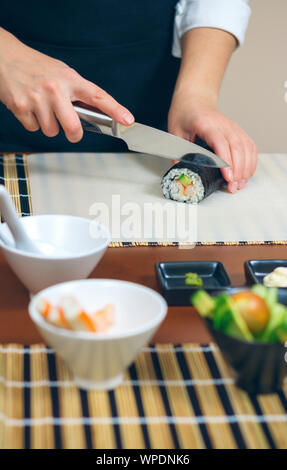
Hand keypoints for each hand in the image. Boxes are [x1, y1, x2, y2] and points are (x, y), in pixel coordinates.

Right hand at [0, 28, 133, 141]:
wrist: (5, 57)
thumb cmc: (36, 67)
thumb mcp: (62, 73)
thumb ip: (77, 92)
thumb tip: (95, 112)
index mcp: (70, 79)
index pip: (98, 95)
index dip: (115, 109)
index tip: (128, 120)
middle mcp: (55, 88)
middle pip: (73, 127)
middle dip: (74, 134)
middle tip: (72, 132)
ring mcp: (37, 99)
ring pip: (51, 131)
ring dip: (49, 125)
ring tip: (42, 108)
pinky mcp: (21, 107)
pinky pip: (34, 129)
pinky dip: (32, 123)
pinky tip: (30, 108)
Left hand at [168, 91, 257, 192]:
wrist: (195, 98)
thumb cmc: (184, 114)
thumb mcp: (175, 132)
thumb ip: (177, 153)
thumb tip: (181, 173)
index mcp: (206, 124)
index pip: (220, 143)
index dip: (226, 161)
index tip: (227, 177)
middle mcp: (223, 124)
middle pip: (237, 147)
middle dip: (237, 170)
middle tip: (232, 187)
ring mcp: (233, 127)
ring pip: (247, 147)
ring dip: (246, 168)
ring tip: (239, 184)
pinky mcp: (238, 131)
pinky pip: (250, 146)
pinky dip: (251, 161)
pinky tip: (246, 174)